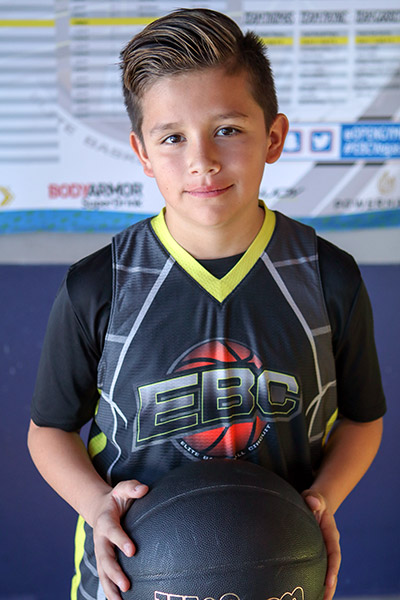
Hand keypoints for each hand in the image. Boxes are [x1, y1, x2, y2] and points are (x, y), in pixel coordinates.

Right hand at [92, 479, 148, 599]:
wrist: (100, 509)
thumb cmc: (116, 500)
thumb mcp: (122, 489)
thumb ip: (132, 488)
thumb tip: (144, 488)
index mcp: (106, 522)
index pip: (113, 532)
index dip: (121, 540)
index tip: (132, 551)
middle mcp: (100, 540)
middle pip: (105, 559)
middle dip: (114, 572)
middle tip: (126, 584)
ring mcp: (100, 553)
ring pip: (102, 573)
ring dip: (110, 588)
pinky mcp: (103, 562)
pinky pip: (105, 578)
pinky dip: (109, 591)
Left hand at [302, 490, 340, 599]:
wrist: (315, 503)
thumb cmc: (313, 501)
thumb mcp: (313, 497)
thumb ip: (313, 498)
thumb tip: (313, 502)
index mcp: (331, 534)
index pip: (334, 553)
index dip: (333, 568)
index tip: (330, 581)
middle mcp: (329, 545)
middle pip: (332, 568)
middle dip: (330, 585)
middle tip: (325, 599)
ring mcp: (323, 550)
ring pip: (324, 571)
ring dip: (323, 586)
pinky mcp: (315, 552)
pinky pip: (316, 568)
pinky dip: (314, 579)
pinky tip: (308, 591)